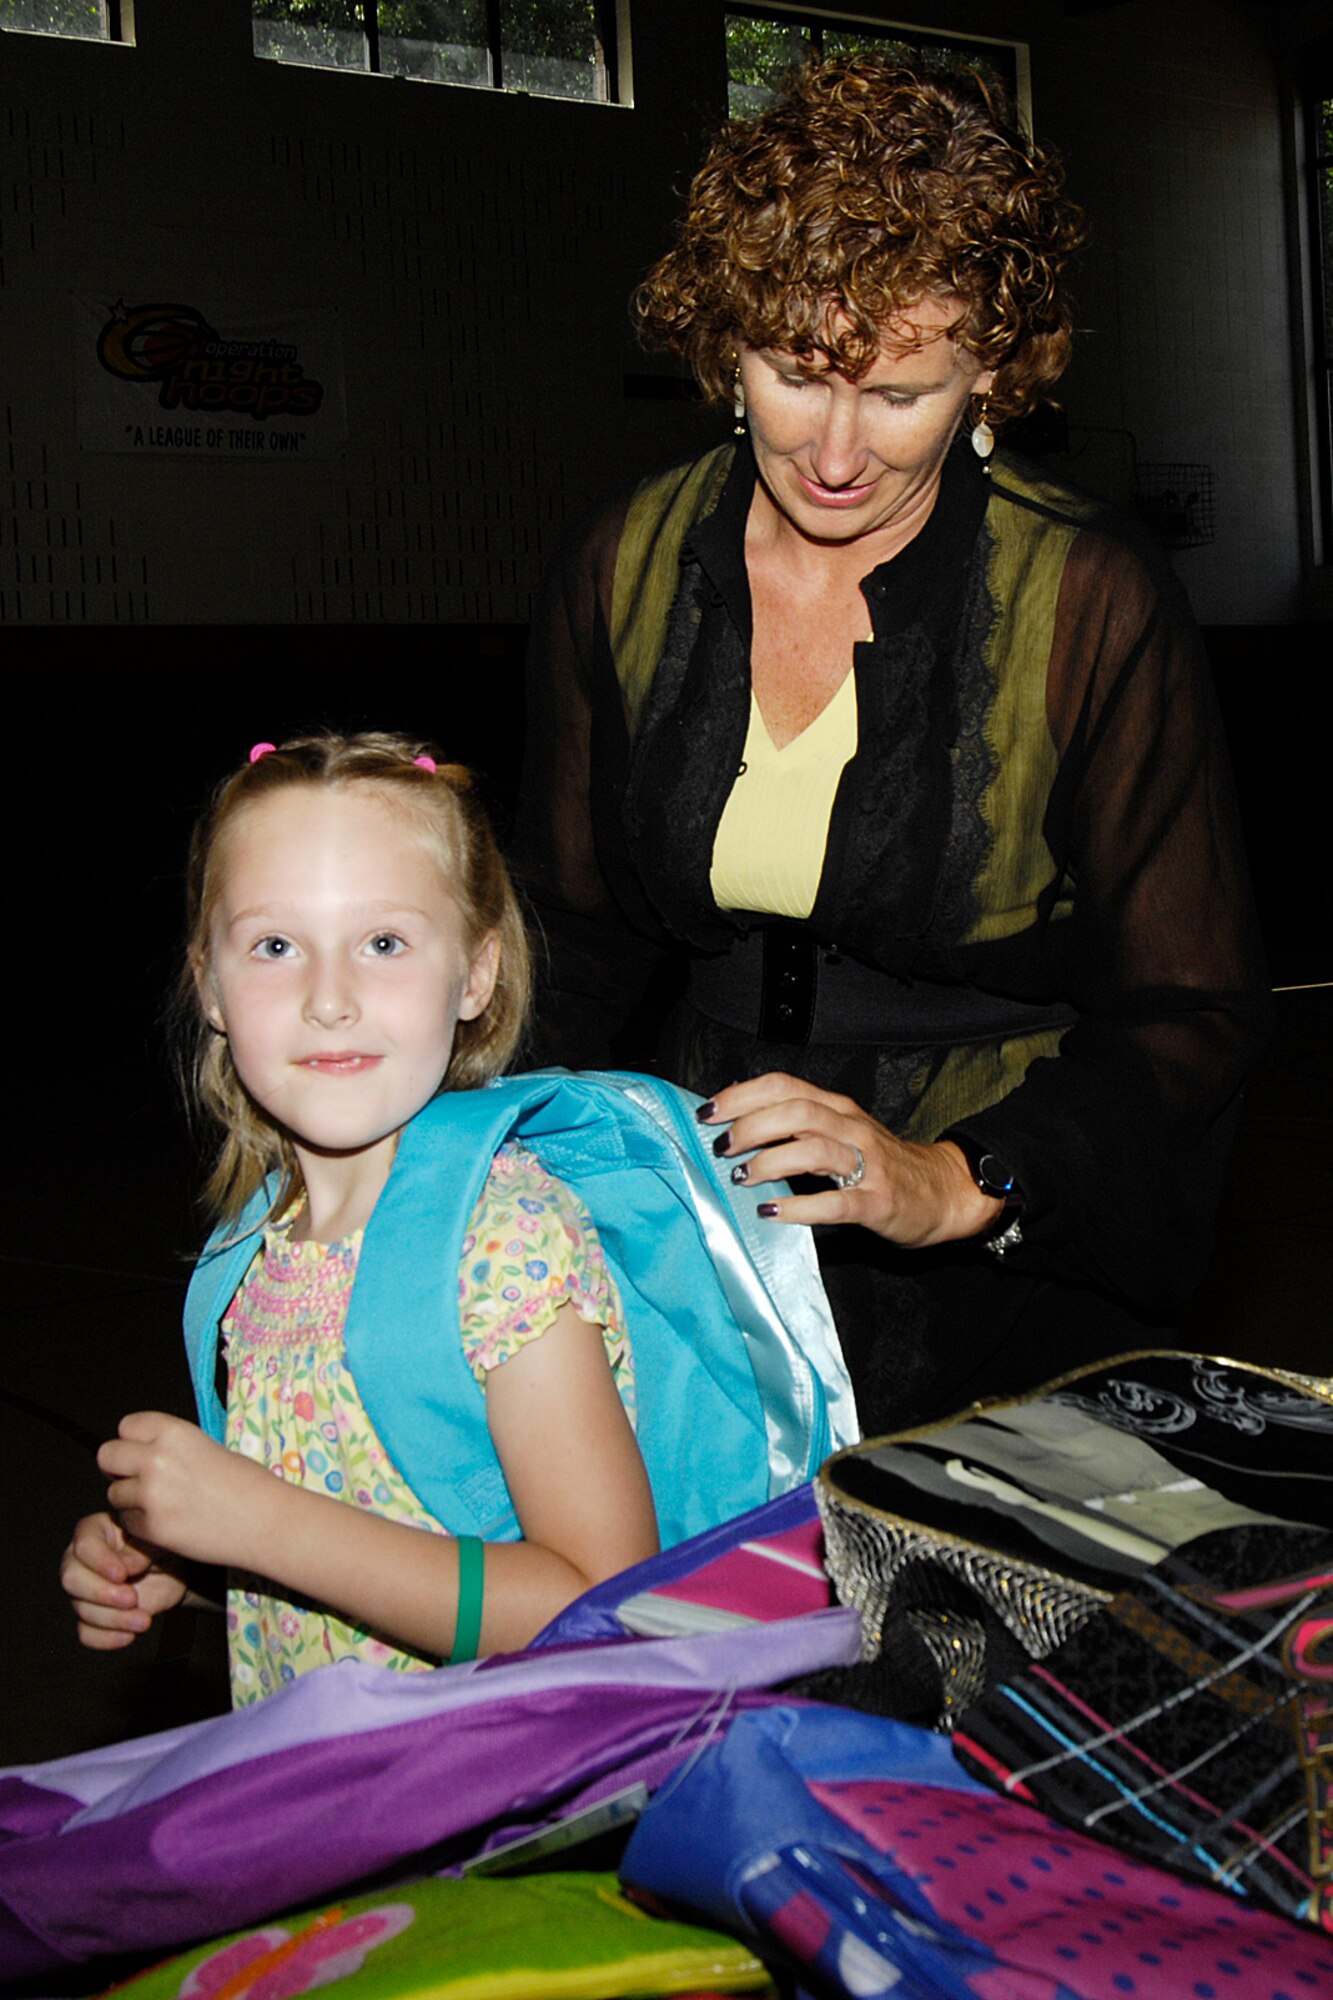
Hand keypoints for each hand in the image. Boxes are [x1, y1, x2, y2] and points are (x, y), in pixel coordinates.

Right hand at [60, 1511, 187, 1650]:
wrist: (175, 1570)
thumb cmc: (162, 1545)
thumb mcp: (157, 1539)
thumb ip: (140, 1547)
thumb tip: (126, 1566)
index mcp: (95, 1531)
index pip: (84, 1545)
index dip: (100, 1562)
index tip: (123, 1575)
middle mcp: (82, 1560)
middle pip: (71, 1579)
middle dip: (101, 1593)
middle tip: (132, 1599)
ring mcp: (84, 1590)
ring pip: (82, 1609)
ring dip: (113, 1619)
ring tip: (144, 1620)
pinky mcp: (92, 1616)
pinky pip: (86, 1633)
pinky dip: (106, 1638)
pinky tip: (128, 1636)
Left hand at [96, 1411, 273, 1569]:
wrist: (265, 1521)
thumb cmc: (247, 1484)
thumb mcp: (206, 1446)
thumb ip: (169, 1446)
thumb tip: (139, 1452)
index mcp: (173, 1432)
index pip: (125, 1426)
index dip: (133, 1440)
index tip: (141, 1451)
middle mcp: (156, 1459)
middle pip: (107, 1456)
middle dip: (118, 1468)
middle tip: (137, 1478)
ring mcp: (151, 1495)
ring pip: (114, 1494)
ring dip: (131, 1500)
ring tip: (163, 1504)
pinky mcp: (152, 1528)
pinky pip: (128, 1522)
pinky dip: (142, 1524)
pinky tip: (170, 1522)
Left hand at [700, 1073, 1002, 1246]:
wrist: (943, 1192)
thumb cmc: (880, 1164)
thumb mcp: (840, 1132)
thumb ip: (797, 1124)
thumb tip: (738, 1118)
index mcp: (837, 1109)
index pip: (784, 1086)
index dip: (742, 1095)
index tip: (709, 1113)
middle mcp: (851, 1129)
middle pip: (796, 1112)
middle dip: (751, 1126)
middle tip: (722, 1148)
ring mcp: (867, 1165)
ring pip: (815, 1150)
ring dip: (771, 1160)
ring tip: (742, 1177)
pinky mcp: (877, 1202)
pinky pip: (836, 1202)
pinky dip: (799, 1206)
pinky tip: (771, 1211)